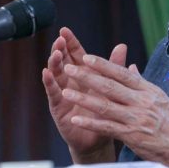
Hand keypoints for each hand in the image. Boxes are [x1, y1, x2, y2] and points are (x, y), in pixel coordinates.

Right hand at [42, 27, 120, 162]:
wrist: (101, 138)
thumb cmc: (106, 110)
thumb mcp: (112, 86)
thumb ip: (115, 66)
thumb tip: (122, 45)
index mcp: (84, 75)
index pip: (76, 55)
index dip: (70, 43)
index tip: (65, 30)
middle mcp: (71, 82)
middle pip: (63, 62)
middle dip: (60, 50)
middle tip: (59, 39)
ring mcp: (63, 95)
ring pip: (56, 76)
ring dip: (54, 64)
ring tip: (55, 54)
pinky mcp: (59, 109)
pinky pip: (53, 94)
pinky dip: (50, 84)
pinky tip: (46, 73)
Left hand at [61, 54, 168, 167]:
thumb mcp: (161, 98)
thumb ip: (143, 83)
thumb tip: (131, 68)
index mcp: (148, 90)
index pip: (122, 74)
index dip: (103, 65)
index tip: (86, 57)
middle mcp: (141, 102)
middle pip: (110, 86)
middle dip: (87, 76)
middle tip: (69, 67)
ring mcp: (136, 119)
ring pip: (105, 105)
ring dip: (83, 98)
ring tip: (65, 92)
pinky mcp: (132, 136)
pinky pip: (107, 127)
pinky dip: (90, 122)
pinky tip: (76, 118)